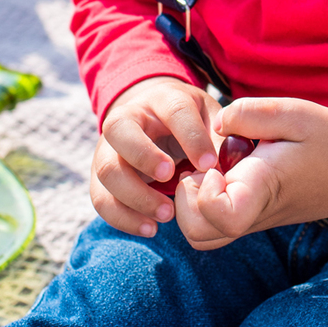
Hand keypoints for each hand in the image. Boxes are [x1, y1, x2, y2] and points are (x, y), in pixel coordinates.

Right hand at [91, 77, 219, 237]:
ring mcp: (108, 147)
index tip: (209, 164)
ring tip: (168, 214)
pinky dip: (123, 218)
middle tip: (171, 178)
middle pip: (119, 130)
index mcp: (163, 98)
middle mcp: (128, 118)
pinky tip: (150, 228)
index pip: (173, 111)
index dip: (191, 137)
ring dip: (136, 195)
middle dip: (144, 156)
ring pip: (107, 169)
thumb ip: (221, 139)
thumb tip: (227, 168)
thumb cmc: (192, 124)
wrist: (157, 121)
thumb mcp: (211, 119)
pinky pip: (100, 198)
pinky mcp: (100, 176)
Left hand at [174, 98, 327, 251]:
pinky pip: (213, 223)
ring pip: (200, 234)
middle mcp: (253, 214)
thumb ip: (250, 113)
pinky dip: (204, 199)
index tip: (217, 165)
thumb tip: (214, 125)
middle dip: (186, 197)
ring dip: (193, 200)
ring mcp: (252, 221)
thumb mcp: (296, 113)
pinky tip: (226, 168)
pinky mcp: (252, 217)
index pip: (216, 217)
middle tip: (209, 165)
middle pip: (196, 233)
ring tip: (216, 167)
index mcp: (262, 189)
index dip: (203, 192)